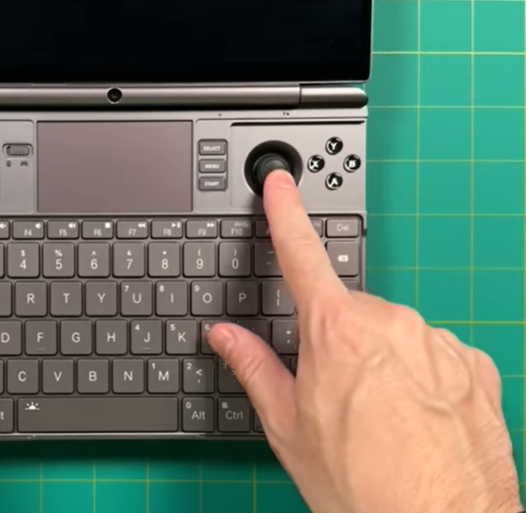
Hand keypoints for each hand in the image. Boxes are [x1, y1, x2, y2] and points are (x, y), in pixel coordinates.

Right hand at [208, 171, 522, 512]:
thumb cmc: (363, 486)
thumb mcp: (288, 427)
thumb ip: (254, 367)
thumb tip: (224, 335)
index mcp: (334, 332)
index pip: (301, 255)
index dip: (285, 214)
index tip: (280, 180)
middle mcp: (390, 323)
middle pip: (348, 312)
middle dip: (335, 341)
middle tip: (335, 398)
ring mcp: (437, 341)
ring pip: (393, 333)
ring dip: (380, 362)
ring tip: (379, 419)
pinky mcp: (474, 364)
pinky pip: (434, 354)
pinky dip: (420, 376)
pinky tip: (414, 419)